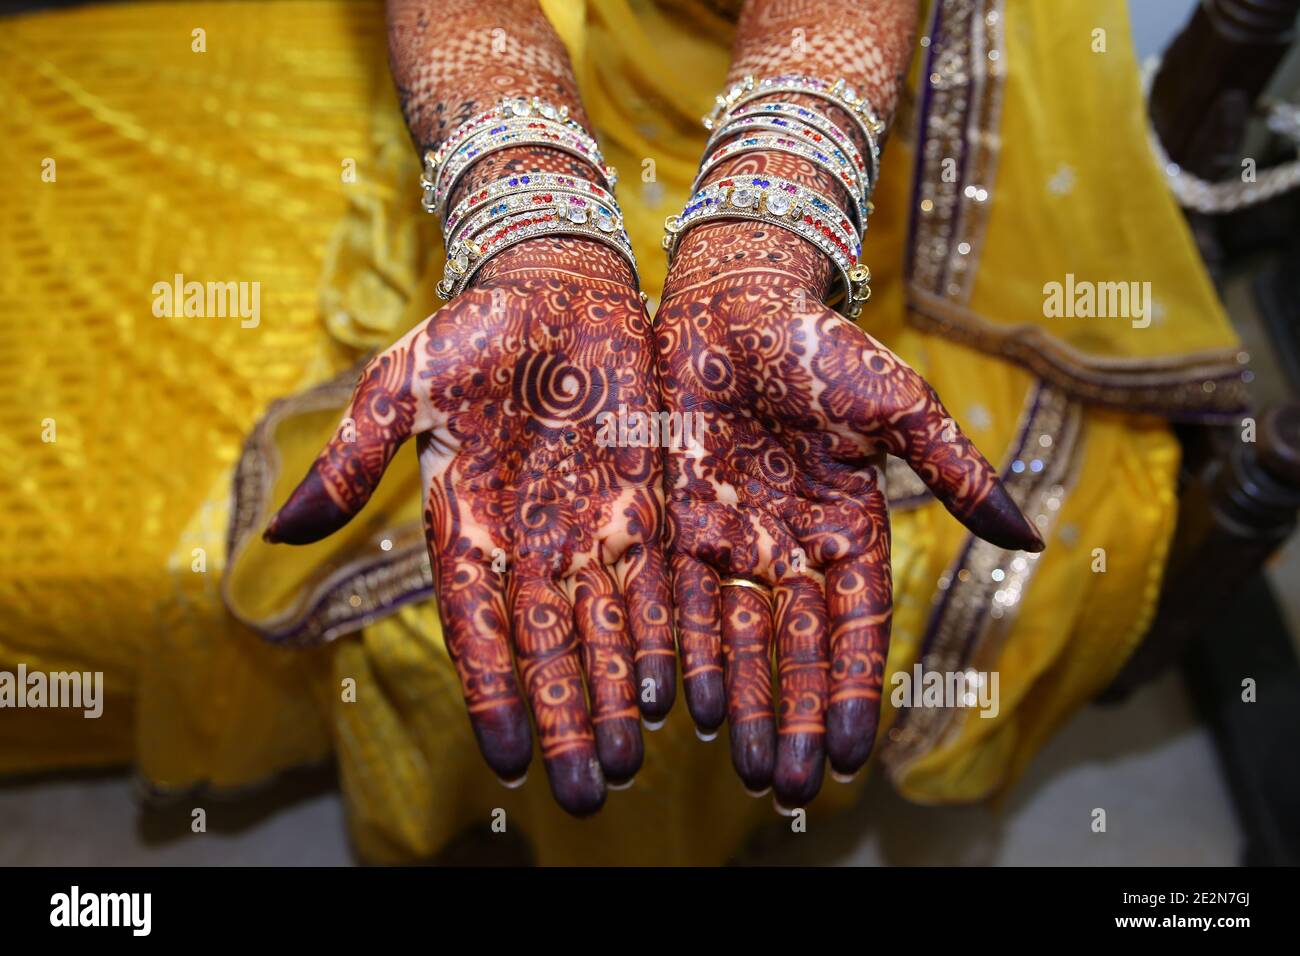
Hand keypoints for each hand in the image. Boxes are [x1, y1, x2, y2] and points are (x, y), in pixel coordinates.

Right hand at [264, 240, 674, 815]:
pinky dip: (662, 636)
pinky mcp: (642, 506)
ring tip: (629, 761)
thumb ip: (354, 457)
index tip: (507, 757)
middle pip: (548, 651)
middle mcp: (530, 545)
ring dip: (615, 696)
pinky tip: (675, 689)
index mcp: (468, 528)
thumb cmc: (472, 330)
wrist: (556, 287)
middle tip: (584, 793)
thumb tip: (279, 532)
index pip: (477, 629)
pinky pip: (653, 584)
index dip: (492, 692)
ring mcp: (588, 529)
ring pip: (604, 632)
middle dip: (565, 720)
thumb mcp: (403, 385)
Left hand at [654, 223, 1042, 807]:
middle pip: (795, 650)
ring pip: (737, 639)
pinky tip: (684, 705)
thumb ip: (954, 472)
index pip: (857, 626)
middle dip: (794, 717)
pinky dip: (684, 652)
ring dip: (741, 703)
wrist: (731, 301)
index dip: (853, 688)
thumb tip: (1032, 538)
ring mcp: (731, 538)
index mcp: (850, 527)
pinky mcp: (675, 523)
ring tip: (741, 767)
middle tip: (788, 786)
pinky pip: (679, 600)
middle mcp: (790, 547)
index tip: (851, 754)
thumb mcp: (897, 408)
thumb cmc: (822, 347)